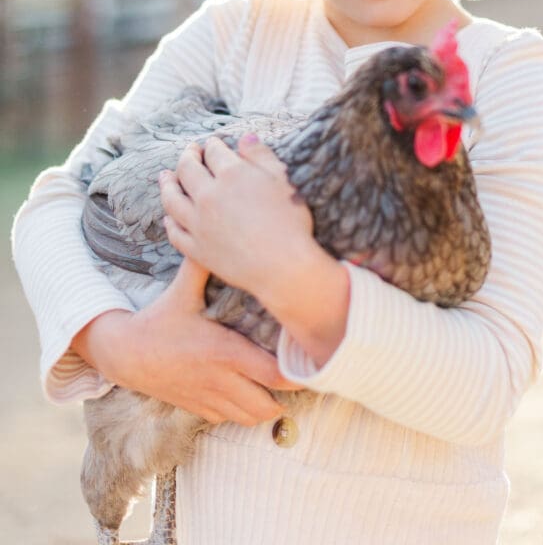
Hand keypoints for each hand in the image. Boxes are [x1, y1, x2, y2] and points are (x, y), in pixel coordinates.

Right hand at [71, 258, 300, 424]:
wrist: (123, 353)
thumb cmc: (158, 318)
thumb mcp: (182, 290)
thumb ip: (203, 264)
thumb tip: (216, 232)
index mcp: (224, 351)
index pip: (273, 374)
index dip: (296, 375)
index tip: (308, 364)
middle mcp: (219, 380)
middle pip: (268, 406)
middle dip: (286, 397)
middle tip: (296, 378)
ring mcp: (208, 398)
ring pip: (249, 418)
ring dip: (266, 408)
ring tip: (275, 388)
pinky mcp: (196, 409)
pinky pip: (228, 420)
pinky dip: (242, 412)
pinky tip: (246, 394)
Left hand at [160, 135, 314, 300]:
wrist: (285, 267)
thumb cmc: (290, 222)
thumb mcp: (282, 180)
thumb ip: (261, 155)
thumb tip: (244, 137)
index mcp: (232, 174)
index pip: (214, 151)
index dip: (213, 144)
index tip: (213, 143)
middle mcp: (209, 196)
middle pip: (188, 169)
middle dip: (188, 156)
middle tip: (190, 151)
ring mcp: (199, 224)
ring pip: (172, 198)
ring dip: (167, 183)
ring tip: (165, 176)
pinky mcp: (197, 249)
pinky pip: (175, 232)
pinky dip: (169, 221)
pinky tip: (168, 216)